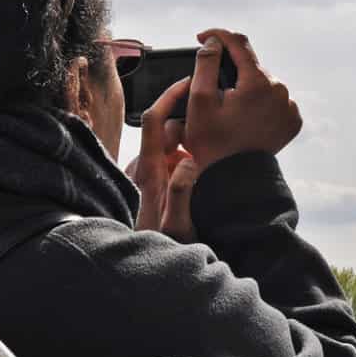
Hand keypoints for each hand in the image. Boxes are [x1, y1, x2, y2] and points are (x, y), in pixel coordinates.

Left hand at [127, 76, 200, 240]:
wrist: (149, 274)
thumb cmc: (165, 251)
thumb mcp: (179, 225)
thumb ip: (183, 192)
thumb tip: (189, 160)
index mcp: (149, 174)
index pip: (153, 120)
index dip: (169, 96)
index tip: (189, 83)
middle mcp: (144, 172)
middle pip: (164, 130)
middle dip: (187, 125)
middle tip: (211, 132)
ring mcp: (148, 180)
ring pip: (168, 146)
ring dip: (188, 144)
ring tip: (209, 155)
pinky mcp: (153, 188)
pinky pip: (169, 163)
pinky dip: (184, 159)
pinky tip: (201, 173)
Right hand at [179, 29, 301, 170]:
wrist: (236, 179)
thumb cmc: (213, 143)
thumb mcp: (200, 101)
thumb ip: (206, 64)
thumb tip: (214, 42)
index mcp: (257, 82)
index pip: (239, 43)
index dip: (218, 35)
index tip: (203, 37)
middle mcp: (280, 89)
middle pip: (252, 66)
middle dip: (231, 70)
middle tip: (212, 85)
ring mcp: (289, 106)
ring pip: (264, 83)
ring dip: (246, 87)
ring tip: (229, 105)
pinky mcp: (293, 120)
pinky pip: (275, 101)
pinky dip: (260, 103)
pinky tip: (246, 116)